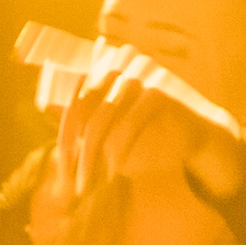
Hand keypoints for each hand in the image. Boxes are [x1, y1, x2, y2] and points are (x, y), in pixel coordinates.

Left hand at [53, 43, 245, 204]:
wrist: (200, 135)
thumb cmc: (150, 130)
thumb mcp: (111, 124)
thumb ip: (84, 113)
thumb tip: (44, 104)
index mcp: (106, 62)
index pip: (71, 94)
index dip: (62, 130)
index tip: (61, 167)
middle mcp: (120, 60)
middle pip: (81, 106)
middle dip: (73, 149)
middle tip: (70, 183)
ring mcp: (141, 72)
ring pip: (102, 117)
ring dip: (91, 156)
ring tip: (88, 184)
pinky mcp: (161, 90)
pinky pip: (130, 123)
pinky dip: (119, 150)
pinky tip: (114, 171)